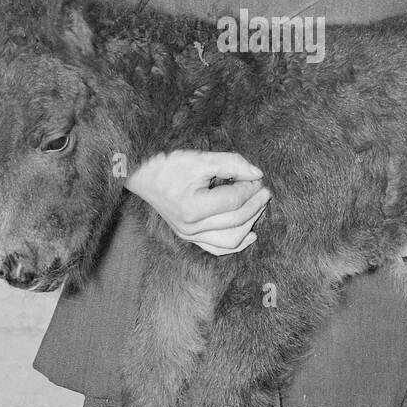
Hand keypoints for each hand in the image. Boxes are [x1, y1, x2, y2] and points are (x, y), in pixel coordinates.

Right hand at [125, 150, 270, 254]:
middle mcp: (190, 227)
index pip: (233, 201)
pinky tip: (251, 234)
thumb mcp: (201, 158)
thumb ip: (232, 164)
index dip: (250, 188)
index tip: (258, 177)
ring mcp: (188, 235)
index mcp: (192, 208)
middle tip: (264, 189)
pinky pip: (217, 248)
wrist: (142, 175)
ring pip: (231, 239)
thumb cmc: (168, 164)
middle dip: (255, 204)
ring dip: (250, 222)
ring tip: (259, 205)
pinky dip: (236, 243)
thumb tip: (257, 174)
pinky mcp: (188, 237)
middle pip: (236, 220)